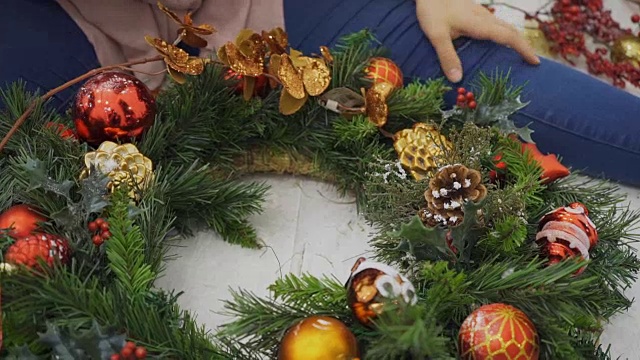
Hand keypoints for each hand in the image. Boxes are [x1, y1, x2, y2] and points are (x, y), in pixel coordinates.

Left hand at [416, 0, 539, 82]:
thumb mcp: (437, 35)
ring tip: (518, 52)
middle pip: (511, 30)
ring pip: (504, 25)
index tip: (535, 61)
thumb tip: (457, 79)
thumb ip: (447, 56)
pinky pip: (495, 23)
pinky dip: (503, 33)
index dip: (523, 49)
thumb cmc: (432, 10)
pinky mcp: (473, 10)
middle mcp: (484, 17)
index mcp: (480, 24)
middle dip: (523, 45)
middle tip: (532, 60)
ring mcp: (479, 12)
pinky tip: (496, 40)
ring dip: (514, 38)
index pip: (508, 37)